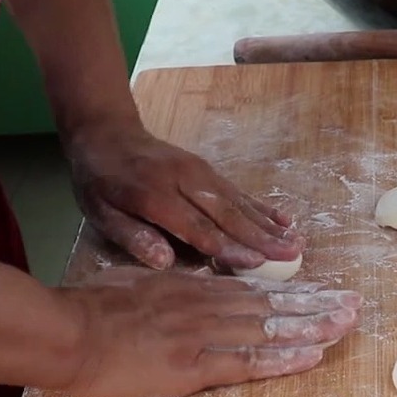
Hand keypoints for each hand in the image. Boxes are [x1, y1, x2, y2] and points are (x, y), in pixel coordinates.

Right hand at [59, 268, 360, 396]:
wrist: (65, 332)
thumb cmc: (90, 308)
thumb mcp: (135, 281)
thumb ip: (169, 280)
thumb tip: (195, 275)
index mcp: (191, 288)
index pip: (253, 289)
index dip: (292, 292)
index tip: (323, 291)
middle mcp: (204, 306)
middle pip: (272, 305)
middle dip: (316, 305)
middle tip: (353, 304)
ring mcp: (200, 335)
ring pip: (268, 329)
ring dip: (311, 327)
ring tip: (346, 325)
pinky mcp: (191, 366)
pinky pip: (246, 362)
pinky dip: (282, 359)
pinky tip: (312, 356)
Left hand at [65, 119, 302, 270]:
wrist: (107, 132)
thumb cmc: (100, 182)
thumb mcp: (100, 212)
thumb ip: (132, 236)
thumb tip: (165, 262)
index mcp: (154, 196)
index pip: (197, 227)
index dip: (227, 247)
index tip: (256, 264)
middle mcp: (184, 181)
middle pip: (227, 214)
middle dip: (261, 238)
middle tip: (292, 256)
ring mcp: (199, 172)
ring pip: (238, 202)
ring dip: (269, 225)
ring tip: (296, 242)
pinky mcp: (208, 169)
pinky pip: (238, 191)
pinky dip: (262, 207)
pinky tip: (284, 219)